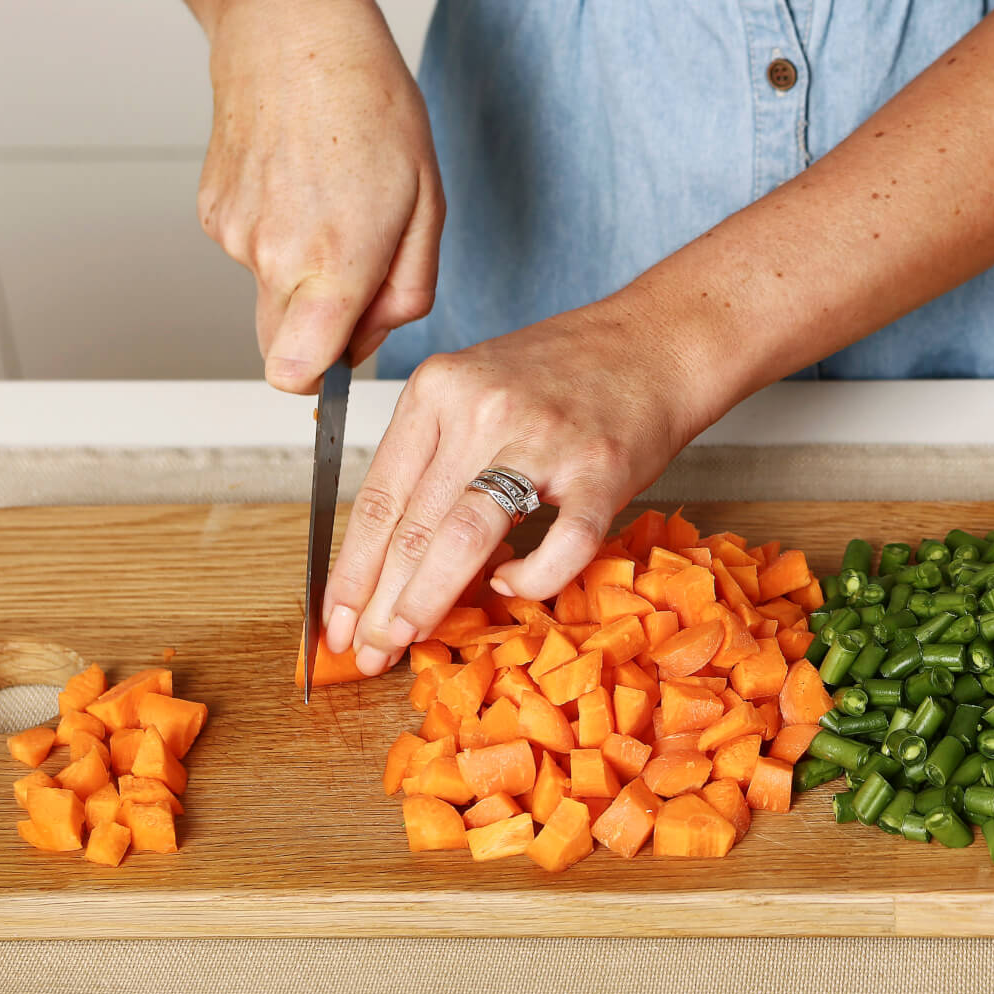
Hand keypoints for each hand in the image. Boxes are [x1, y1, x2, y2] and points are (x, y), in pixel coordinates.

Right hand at [198, 0, 442, 391]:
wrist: (291, 29)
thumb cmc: (373, 108)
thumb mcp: (427, 204)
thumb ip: (405, 291)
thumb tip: (369, 341)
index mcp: (332, 263)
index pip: (296, 373)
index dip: (321, 379)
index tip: (342, 358)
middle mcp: (270, 257)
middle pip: (283, 347)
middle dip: (322, 330)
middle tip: (362, 265)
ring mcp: (232, 234)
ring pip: (271, 295)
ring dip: (305, 272)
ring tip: (334, 198)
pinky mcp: (210, 209)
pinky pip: (252, 252)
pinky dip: (278, 234)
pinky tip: (300, 180)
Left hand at [322, 293, 722, 675]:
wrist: (660, 341)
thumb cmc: (570, 371)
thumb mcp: (480, 388)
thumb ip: (442, 458)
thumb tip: (402, 556)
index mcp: (440, 388)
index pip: (379, 497)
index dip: (350, 570)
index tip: (333, 619)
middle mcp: (483, 409)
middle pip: (413, 525)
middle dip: (380, 601)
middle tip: (363, 651)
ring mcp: (543, 439)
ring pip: (463, 537)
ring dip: (426, 599)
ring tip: (406, 640)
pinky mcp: (601, 470)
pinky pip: (561, 545)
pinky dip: (532, 578)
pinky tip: (511, 586)